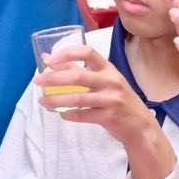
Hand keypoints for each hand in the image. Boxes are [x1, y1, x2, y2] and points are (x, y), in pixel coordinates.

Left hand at [37, 44, 152, 145]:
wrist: (141, 126)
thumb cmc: (118, 99)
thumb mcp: (104, 80)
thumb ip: (78, 69)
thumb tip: (48, 58)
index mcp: (108, 68)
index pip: (87, 52)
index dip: (66, 53)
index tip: (49, 60)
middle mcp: (111, 81)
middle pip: (78, 76)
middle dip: (54, 78)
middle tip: (37, 81)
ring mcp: (111, 100)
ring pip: (78, 98)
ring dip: (56, 100)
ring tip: (42, 100)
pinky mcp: (109, 117)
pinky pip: (83, 115)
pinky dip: (69, 114)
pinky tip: (61, 114)